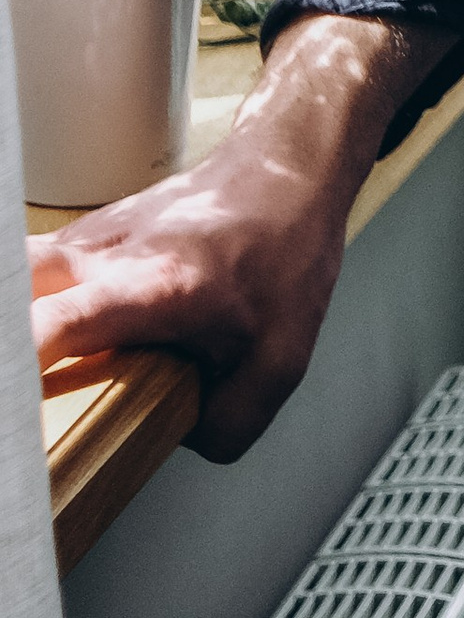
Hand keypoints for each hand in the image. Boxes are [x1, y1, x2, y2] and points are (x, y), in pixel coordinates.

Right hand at [26, 12, 453, 459]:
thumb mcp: (279, 358)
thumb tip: (176, 443)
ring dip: (18, 323)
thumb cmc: (282, 251)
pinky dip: (26, 307)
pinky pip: (26, 272)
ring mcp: (83, 240)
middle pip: (12, 293)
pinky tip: (49, 343)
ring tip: (32, 377)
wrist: (283, 174)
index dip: (21, 367)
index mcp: (147, 288)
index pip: (52, 325)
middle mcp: (101, 258)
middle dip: (11, 346)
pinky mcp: (78, 237)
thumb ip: (228, 423)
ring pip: (14, 276)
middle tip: (26, 395)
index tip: (17, 409)